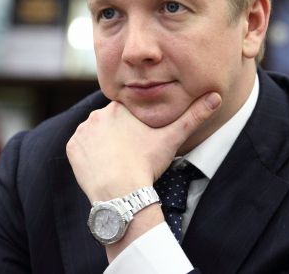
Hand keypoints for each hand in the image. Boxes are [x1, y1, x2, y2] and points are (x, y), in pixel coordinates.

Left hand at [66, 92, 221, 201]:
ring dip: (102, 144)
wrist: (121, 191)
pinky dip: (88, 156)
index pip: (127, 113)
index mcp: (121, 107)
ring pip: (94, 134)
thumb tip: (216, 96)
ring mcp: (82, 131)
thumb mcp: (173, 137)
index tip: (140, 143)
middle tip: (130, 155)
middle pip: (109, 123)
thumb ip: (194, 115)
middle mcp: (97, 113)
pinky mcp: (71, 148)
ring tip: (116, 161)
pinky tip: (102, 166)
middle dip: (118, 136)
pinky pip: (79, 148)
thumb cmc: (147, 163)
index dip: (135, 129)